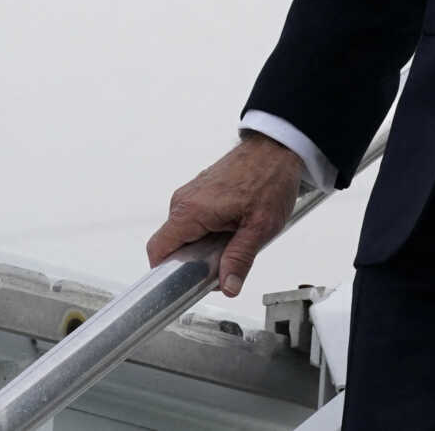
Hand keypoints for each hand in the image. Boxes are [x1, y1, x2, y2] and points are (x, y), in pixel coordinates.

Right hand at [146, 132, 303, 295]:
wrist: (277, 147)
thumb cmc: (269, 178)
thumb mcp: (260, 227)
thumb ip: (240, 259)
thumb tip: (227, 287)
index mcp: (190, 210)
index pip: (157, 250)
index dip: (166, 274)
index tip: (185, 285)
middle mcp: (184, 201)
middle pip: (173, 246)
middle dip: (194, 262)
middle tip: (224, 265)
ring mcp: (191, 195)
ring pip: (185, 234)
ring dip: (205, 246)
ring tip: (235, 241)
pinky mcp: (201, 192)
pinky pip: (195, 220)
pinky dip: (210, 231)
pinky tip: (234, 229)